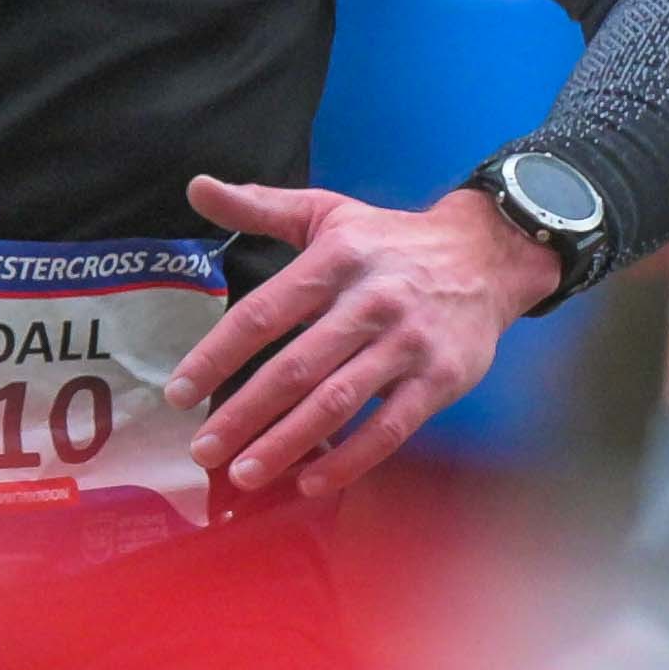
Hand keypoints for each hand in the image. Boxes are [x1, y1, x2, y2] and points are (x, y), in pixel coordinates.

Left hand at [173, 174, 539, 501]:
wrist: (488, 255)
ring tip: (245, 474)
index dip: (217, 355)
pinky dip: (350, 459)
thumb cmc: (393, 241)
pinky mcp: (440, 379)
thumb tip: (197, 188)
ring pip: (338, 402)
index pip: (264, 313)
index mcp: (335, 261)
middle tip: (203, 449)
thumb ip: (259, 206)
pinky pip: (389, 428)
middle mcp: (370, 302)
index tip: (180, 393)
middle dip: (244, 413)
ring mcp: (408, 344)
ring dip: (287, 443)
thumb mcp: (327, 211)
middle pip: (296, 367)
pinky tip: (312, 482)